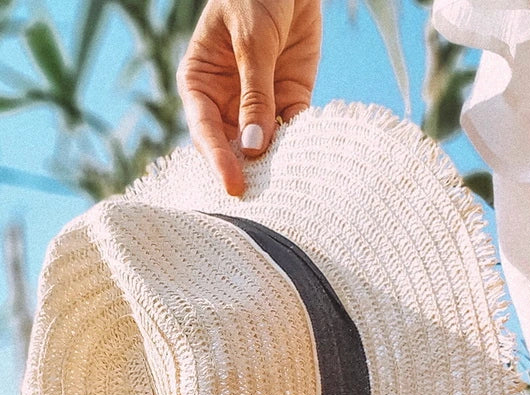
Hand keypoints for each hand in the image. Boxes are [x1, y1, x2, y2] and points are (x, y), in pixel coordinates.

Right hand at [178, 0, 321, 195]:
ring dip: (275, 163)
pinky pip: (294, 130)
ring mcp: (259, 101)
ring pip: (264, 144)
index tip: (234, 185)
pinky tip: (307, 159)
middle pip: (232, 146)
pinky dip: (300, 145)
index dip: (218, 159)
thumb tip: (253, 148)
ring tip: (287, 185)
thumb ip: (255, 94)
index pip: (204, 129)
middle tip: (262, 197)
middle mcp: (227, 99)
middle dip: (247, 170)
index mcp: (200, 81)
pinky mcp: (291, 98)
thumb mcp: (252, 41)